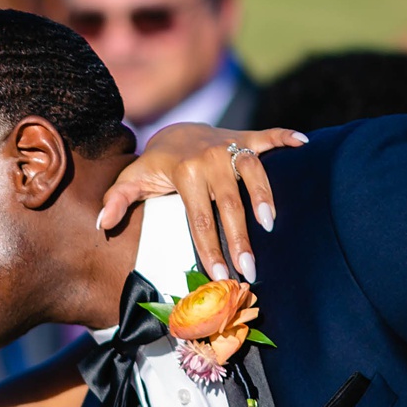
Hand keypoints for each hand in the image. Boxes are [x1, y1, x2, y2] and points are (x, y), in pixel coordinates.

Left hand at [95, 124, 309, 283]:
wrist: (175, 130)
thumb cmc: (155, 166)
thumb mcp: (133, 180)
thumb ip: (117, 201)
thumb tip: (102, 224)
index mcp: (184, 173)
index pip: (199, 219)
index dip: (210, 249)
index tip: (219, 276)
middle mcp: (209, 158)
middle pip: (229, 204)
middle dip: (239, 239)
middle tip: (249, 270)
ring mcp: (230, 145)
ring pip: (253, 173)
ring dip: (265, 197)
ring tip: (271, 225)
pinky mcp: (246, 137)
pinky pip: (269, 136)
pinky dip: (286, 137)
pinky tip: (304, 143)